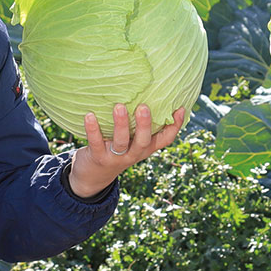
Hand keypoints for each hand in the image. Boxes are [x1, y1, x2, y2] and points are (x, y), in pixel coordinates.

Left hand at [68, 103, 185, 197]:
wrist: (93, 177)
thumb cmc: (114, 149)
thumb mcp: (130, 141)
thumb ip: (137, 124)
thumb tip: (146, 93)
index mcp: (144, 148)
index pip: (165, 140)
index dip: (175, 127)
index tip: (180, 109)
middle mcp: (133, 154)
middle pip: (143, 142)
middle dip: (145, 125)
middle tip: (144, 107)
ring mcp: (116, 158)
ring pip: (121, 142)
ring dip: (120, 124)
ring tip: (119, 106)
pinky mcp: (98, 158)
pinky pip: (96, 143)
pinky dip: (93, 129)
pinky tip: (90, 115)